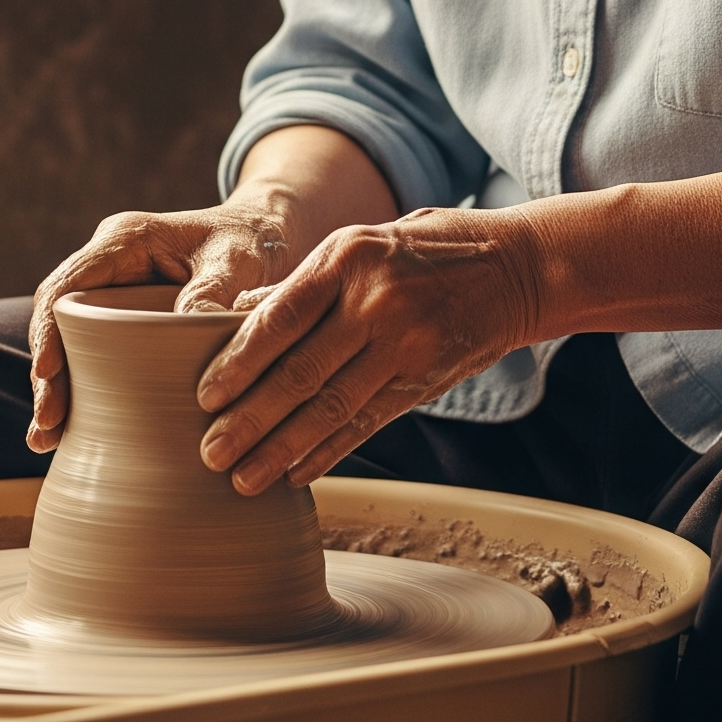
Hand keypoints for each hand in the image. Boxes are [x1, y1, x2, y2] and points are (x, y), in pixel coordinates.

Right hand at [25, 204, 291, 451]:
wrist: (268, 240)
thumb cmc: (252, 242)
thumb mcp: (238, 260)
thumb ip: (213, 288)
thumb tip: (188, 323)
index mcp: (124, 241)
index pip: (67, 285)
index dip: (48, 329)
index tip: (48, 373)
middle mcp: (110, 268)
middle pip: (58, 321)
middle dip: (48, 373)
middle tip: (48, 426)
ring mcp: (116, 298)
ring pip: (70, 344)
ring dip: (58, 390)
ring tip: (48, 441)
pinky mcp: (128, 325)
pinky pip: (95, 357)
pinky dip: (83, 393)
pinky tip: (71, 434)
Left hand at [192, 207, 543, 494]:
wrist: (517, 267)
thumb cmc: (426, 249)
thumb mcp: (362, 242)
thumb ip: (304, 282)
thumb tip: (237, 314)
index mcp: (348, 257)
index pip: (280, 317)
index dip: (238, 362)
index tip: (204, 395)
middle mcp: (375, 303)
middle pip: (300, 373)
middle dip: (250, 420)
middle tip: (211, 453)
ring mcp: (405, 345)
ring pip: (331, 408)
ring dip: (282, 449)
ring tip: (244, 479)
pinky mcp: (425, 379)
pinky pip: (367, 423)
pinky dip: (329, 452)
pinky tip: (296, 475)